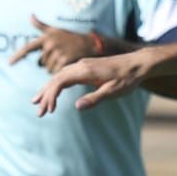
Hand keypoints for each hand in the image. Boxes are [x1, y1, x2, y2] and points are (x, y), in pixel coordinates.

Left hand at [8, 15, 103, 72]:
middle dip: (50, 63)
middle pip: (42, 63)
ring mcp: (58, 52)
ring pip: (49, 69)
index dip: (18, 56)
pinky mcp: (65, 60)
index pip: (28, 48)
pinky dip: (61, 71)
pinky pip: (57, 72)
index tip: (9, 63)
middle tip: (61, 57)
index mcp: (46, 38)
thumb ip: (41, 25)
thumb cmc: (72, 37)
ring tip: (66, 60)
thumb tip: (30, 15)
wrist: (91, 43)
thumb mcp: (56, 30)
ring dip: (56, 68)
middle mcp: (50, 44)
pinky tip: (69, 65)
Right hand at [33, 52, 151, 115]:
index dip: (52, 96)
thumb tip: (77, 107)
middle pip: (56, 79)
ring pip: (59, 76)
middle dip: (45, 95)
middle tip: (38, 112)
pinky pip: (66, 75)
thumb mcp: (113, 91)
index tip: (49, 110)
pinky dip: (57, 84)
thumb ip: (95, 98)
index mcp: (85, 71)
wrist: (138, 63)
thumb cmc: (128, 78)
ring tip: (38, 102)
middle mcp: (81, 65)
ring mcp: (82, 65)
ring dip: (48, 90)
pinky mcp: (86, 67)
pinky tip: (53, 92)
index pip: (60, 82)